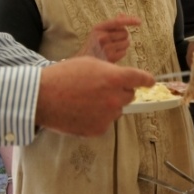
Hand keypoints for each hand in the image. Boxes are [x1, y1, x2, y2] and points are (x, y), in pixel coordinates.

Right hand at [35, 56, 150, 136]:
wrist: (43, 97)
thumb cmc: (64, 76)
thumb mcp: (90, 64)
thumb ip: (110, 72)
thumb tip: (120, 80)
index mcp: (115, 78)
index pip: (140, 79)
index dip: (146, 80)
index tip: (150, 82)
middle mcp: (115, 98)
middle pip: (128, 96)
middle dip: (119, 91)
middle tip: (100, 88)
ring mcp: (108, 116)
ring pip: (116, 110)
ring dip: (108, 105)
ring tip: (86, 100)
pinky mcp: (98, 129)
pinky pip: (105, 122)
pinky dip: (97, 117)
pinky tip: (82, 111)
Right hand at [77, 14, 139, 62]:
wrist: (85, 62)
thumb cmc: (95, 44)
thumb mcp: (99, 31)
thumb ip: (112, 23)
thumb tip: (123, 14)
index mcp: (98, 28)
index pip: (117, 22)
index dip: (130, 20)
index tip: (139, 21)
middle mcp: (101, 37)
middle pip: (125, 33)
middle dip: (123, 36)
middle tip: (114, 40)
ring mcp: (105, 48)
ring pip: (127, 42)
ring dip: (123, 45)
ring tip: (113, 47)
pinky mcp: (110, 57)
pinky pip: (124, 52)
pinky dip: (121, 53)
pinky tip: (112, 54)